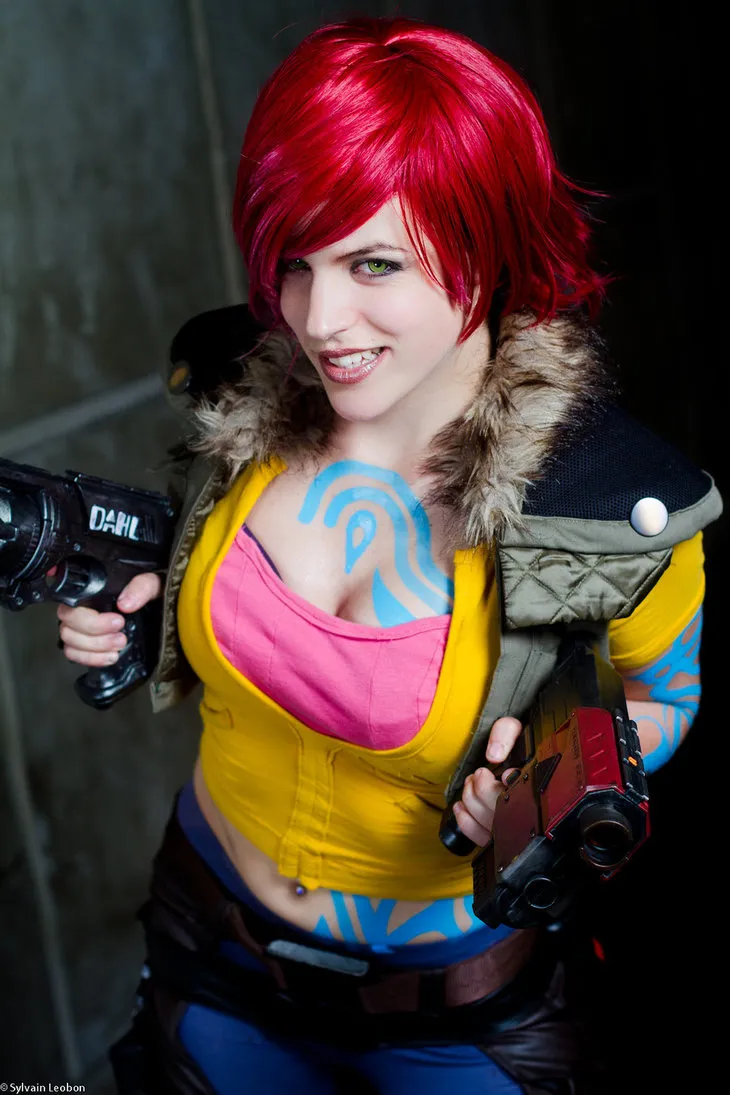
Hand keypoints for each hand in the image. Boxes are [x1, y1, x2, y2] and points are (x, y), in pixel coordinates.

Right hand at [56, 572, 161, 667]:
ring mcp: (80, 627)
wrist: (157, 610)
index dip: (91, 620)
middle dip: (95, 638)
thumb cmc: (149, 594)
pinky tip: (110, 657)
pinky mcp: (85, 643)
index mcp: (92, 591)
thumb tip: (125, 603)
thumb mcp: (153, 584)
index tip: (118, 622)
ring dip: (93, 650)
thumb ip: (142, 587)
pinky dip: (90, 659)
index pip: (72, 606)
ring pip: (69, 642)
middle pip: (67, 627)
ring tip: (118, 649)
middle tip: (121, 639)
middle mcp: (81, 609)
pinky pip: (74, 654)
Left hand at [452, 716, 522, 846]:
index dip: (500, 786)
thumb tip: (494, 755)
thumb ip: (505, 732)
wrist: (517, 752)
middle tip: (479, 775)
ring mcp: (512, 825)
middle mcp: (525, 810)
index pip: (519, 797)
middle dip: (479, 790)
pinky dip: (466, 821)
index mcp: (534, 785)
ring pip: (487, 826)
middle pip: (497, 813)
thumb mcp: (514, 726)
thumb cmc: (516, 742)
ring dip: (471, 802)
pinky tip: (461, 806)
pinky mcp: (498, 834)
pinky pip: (480, 837)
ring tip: (471, 785)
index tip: (500, 773)